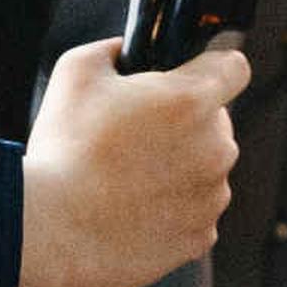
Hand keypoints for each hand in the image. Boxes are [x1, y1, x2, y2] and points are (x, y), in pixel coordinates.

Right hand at [17, 36, 249, 286]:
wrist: (51, 231)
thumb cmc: (62, 148)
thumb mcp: (76, 71)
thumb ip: (113, 49)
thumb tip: (125, 51)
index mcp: (191, 100)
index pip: (234, 68)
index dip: (211, 68)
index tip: (186, 78)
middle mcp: (216, 149)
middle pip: (215, 124)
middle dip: (184, 124)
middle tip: (132, 137)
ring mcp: (211, 198)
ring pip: (206, 171)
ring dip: (178, 170)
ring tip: (125, 181)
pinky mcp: (200, 238)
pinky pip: (194, 214)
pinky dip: (171, 212)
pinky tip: (131, 212)